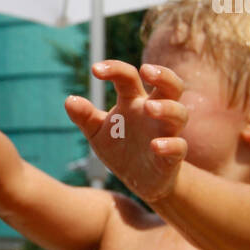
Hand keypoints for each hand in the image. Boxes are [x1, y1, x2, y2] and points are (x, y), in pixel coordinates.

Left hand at [64, 62, 188, 203]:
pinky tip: (156, 146)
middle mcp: (153, 113)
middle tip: (146, 70)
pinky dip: (170, 145)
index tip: (94, 70)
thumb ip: (85, 117)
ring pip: (179, 113)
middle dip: (163, 75)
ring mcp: (166, 133)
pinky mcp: (172, 157)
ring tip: (150, 107)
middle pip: (170, 86)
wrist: (138, 181)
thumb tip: (69, 100)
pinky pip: (179, 147)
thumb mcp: (97, 132)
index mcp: (133, 102)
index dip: (114, 69)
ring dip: (167, 108)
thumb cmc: (119, 148)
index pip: (128, 77)